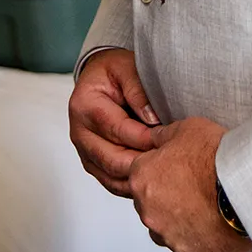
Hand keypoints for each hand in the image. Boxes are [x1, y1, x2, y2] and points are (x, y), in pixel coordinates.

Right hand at [69, 49, 160, 196]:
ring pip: (112, 177)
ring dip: (138, 178)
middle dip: (144, 164)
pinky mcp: (92, 163)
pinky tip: (153, 180)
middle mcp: (79, 132)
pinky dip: (132, 184)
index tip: (170, 140)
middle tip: (172, 164)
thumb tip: (152, 119)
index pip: (118, 130)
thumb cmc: (114, 71)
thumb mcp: (126, 67)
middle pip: (113, 159)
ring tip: (165, 175)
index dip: (146, 138)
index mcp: (84, 105)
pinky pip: (111, 182)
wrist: (99, 79)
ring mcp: (84, 151)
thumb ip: (138, 90)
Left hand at [128, 116, 251, 251]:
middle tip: (194, 186)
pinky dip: (195, 240)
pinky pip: (185, 249)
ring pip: (165, 229)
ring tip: (205, 207)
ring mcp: (168, 236)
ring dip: (178, 220)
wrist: (244, 187)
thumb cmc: (218, 158)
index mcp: (141, 178)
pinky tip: (210, 225)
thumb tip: (155, 138)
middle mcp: (148, 211)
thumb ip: (163, 135)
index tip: (178, 168)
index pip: (140, 174)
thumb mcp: (187, 128)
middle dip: (167, 196)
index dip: (161, 168)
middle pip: (151, 203)